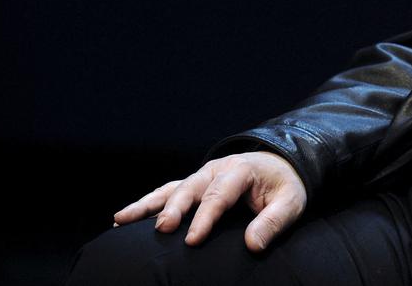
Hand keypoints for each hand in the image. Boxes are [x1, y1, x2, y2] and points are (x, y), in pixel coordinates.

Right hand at [113, 151, 306, 251]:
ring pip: (171, 188)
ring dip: (147, 204)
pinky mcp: (194, 184)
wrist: (281, 165)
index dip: (205, 218)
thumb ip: (273, 222)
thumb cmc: (284, 186)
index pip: (220, 194)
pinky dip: (147, 203)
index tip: (192, 241)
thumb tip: (252, 245)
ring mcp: (203, 175)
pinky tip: (125, 218)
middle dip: (174, 208)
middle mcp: (217, 169)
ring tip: (121, 219)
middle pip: (191, 188)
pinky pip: (167, 191)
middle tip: (161, 229)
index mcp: (241, 170)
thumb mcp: (291, 202)